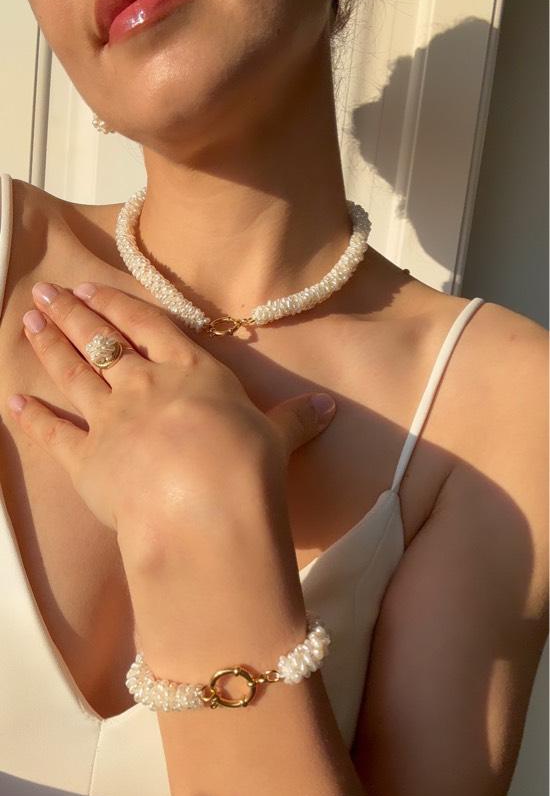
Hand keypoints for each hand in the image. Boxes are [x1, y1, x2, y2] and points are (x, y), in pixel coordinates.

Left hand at [7, 282, 336, 667]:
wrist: (206, 508)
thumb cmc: (247, 466)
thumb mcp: (278, 437)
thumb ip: (295, 419)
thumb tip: (329, 407)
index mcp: (189, 371)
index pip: (147, 326)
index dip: (118, 304)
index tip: (91, 287)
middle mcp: (143, 386)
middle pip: (101, 341)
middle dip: (72, 314)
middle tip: (45, 293)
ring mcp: (111, 420)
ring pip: (72, 373)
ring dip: (49, 347)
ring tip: (26, 323)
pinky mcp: (87, 459)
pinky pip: (53, 433)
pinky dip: (31, 417)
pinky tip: (12, 400)